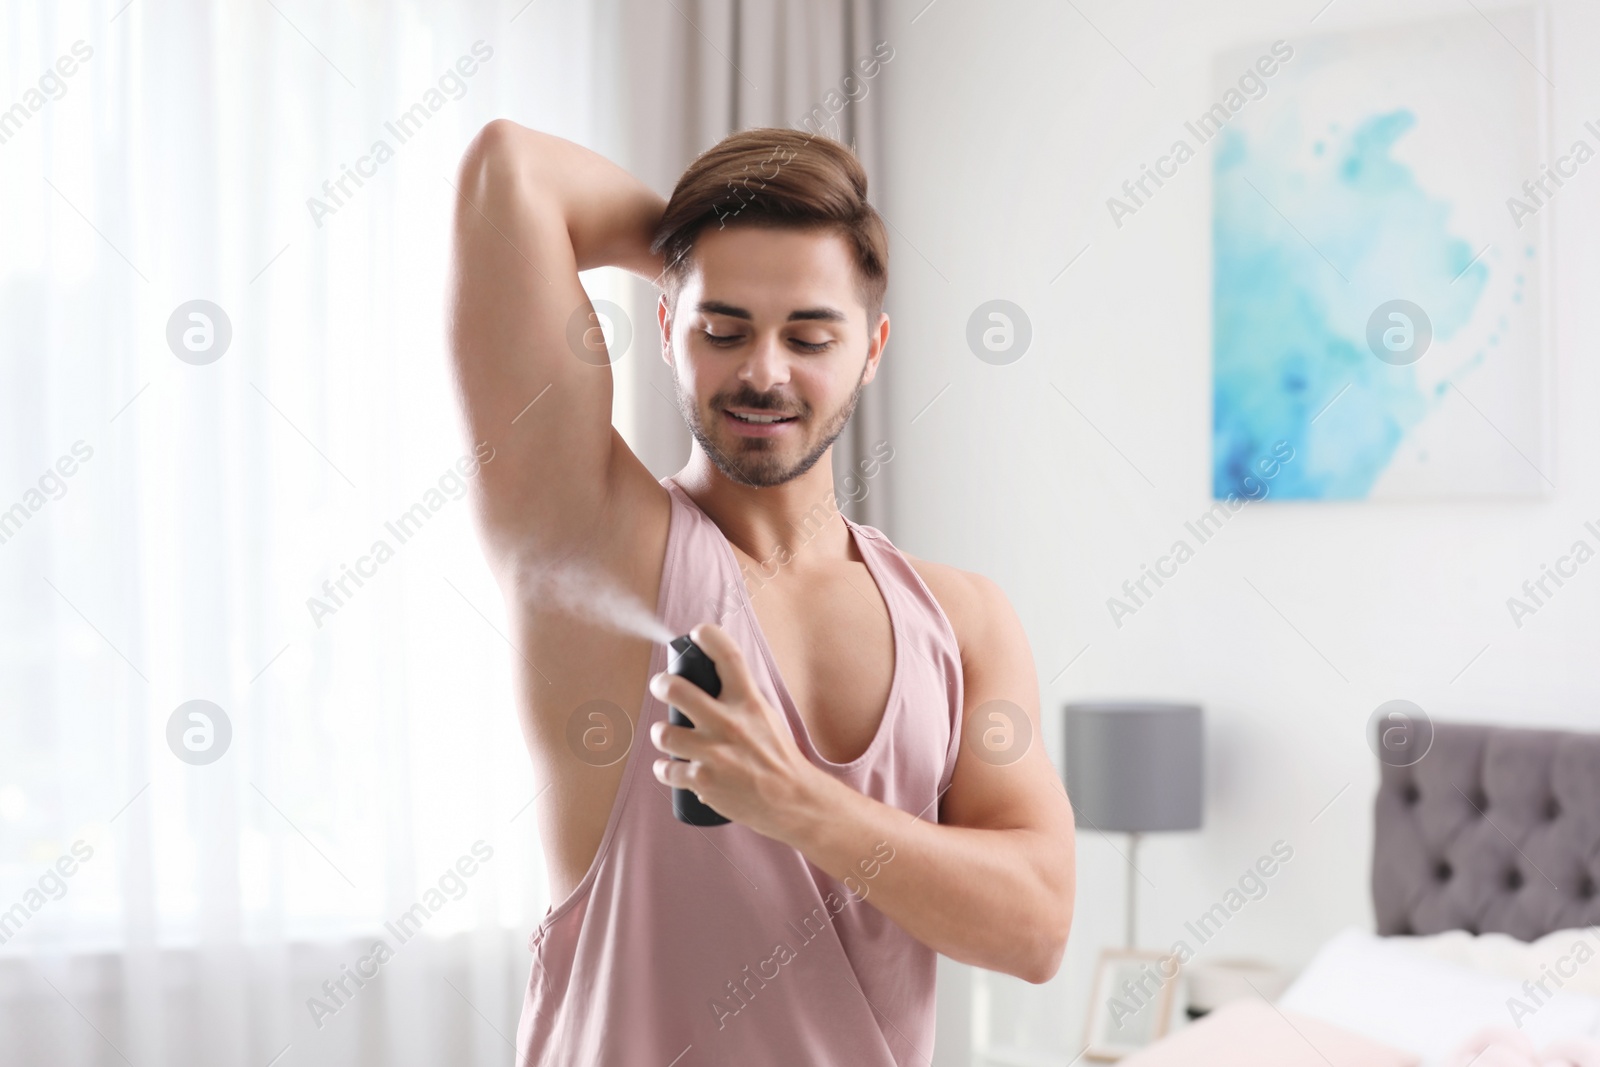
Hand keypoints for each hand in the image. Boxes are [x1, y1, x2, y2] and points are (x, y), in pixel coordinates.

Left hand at [648, 622, 829, 841]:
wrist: (791, 800)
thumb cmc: (778, 755)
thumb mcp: (766, 715)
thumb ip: (741, 696)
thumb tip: (713, 675)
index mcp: (748, 701)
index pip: (726, 654)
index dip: (706, 635)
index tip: (697, 634)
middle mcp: (729, 723)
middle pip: (676, 689)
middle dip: (661, 684)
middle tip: (662, 686)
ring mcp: (714, 753)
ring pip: (663, 733)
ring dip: (661, 733)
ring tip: (668, 736)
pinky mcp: (704, 781)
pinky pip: (667, 770)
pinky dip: (666, 769)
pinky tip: (671, 768)